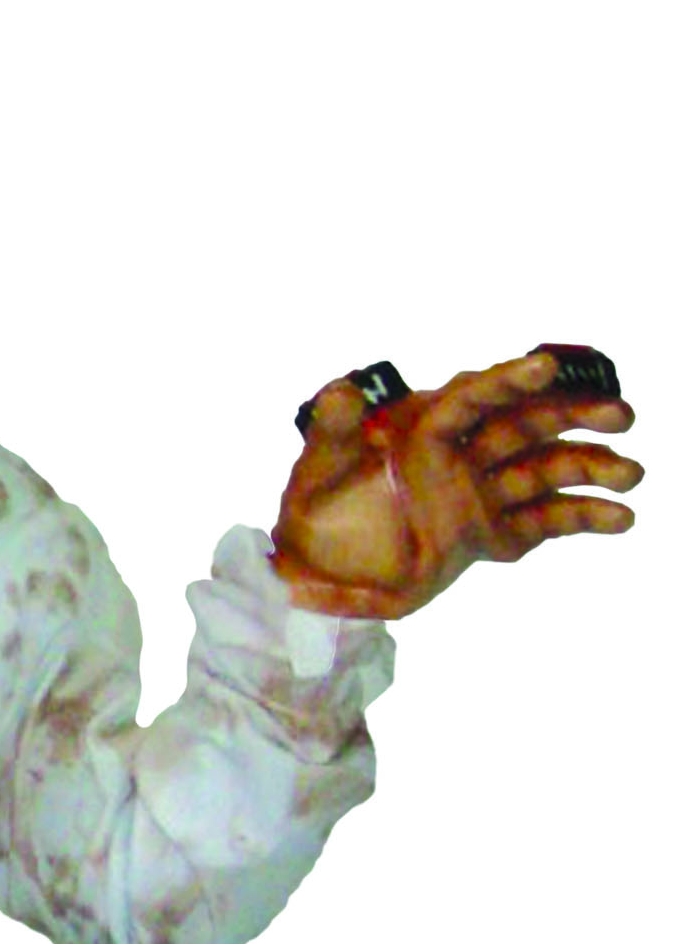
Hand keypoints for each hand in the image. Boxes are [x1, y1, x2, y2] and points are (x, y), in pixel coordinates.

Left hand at [271, 352, 641, 617]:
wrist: (317, 577)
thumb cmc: (311, 516)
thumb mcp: (316, 473)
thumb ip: (332, 433)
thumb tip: (337, 391)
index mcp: (424, 431)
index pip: (475, 396)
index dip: (509, 380)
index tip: (547, 366)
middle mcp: (461, 456)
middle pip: (527, 425)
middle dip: (574, 417)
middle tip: (621, 415)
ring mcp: (479, 495)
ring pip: (545, 471)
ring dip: (591, 468)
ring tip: (632, 475)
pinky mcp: (489, 535)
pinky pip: (543, 522)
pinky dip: (581, 519)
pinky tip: (620, 520)